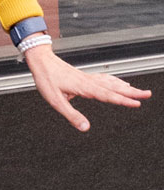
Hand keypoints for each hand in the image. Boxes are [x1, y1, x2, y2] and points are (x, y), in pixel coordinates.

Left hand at [24, 43, 150, 131]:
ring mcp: (88, 78)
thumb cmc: (46, 79)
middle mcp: (89, 81)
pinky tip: (119, 82)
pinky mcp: (85, 76)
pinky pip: (105, 78)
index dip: (123, 100)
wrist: (41, 61)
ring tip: (138, 91)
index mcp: (84, 87)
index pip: (108, 95)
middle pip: (114, 87)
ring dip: (126, 86)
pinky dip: (115, 81)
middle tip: (147, 94)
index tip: (137, 103)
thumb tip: (85, 128)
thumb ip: (71, 115)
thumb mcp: (55, 101)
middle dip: (132, 92)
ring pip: (111, 82)